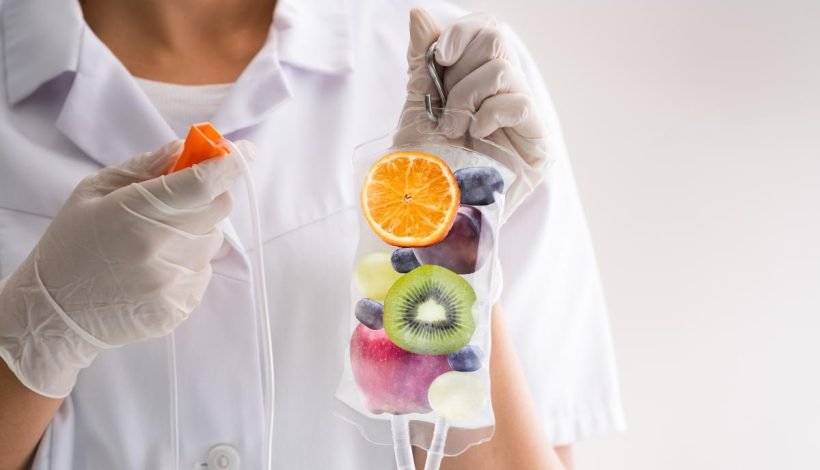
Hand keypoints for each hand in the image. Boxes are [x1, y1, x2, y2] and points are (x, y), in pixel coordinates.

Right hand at [0, 140, 253, 397]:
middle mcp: (161, 250)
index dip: (231, 163)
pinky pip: (204, 272)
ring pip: (213, 241)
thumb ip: (145, 167)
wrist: (56, 314)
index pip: (204, 183)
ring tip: (154, 243)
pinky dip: (189, 264)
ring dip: (195, 233)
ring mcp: (172, 284)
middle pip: (219, 208)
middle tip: (181, 201)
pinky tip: (155, 270)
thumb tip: (186, 149)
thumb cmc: (72, 244)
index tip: (245, 151)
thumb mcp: (94, 192)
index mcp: (137, 214)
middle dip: (208, 196)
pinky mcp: (179, 309)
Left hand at [400, 8, 549, 217]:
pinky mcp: (538, 145)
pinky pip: (520, 103)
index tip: (438, 57)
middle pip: (496, 41)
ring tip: (453, 130)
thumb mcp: (416, 107)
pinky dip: (491, 114)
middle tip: (444, 111)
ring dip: (467, 98)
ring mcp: (523, 120)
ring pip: (504, 70)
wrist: (424, 216)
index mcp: (477, 83)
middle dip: (459, 72)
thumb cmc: (419, 168)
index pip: (485, 33)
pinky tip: (476, 136)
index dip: (463, 33)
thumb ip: (421, 62)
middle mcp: (503, 96)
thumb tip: (419, 14)